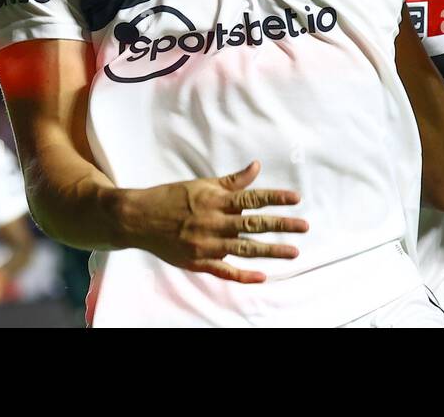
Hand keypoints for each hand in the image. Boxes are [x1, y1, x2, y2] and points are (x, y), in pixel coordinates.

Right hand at [117, 161, 307, 283]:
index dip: (275, 198)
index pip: (252, 198)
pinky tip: (262, 276)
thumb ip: (232, 181)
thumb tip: (256, 167)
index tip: (297, 199)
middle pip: (254, 224)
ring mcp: (206, 244)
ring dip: (271, 251)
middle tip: (304, 227)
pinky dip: (243, 276)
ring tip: (293, 252)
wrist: (139, 219)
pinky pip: (224, 271)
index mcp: (215, 200)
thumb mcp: (202, 185)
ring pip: (244, 249)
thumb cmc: (172, 198)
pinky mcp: (198, 262)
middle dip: (282, 225)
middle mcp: (214, 222)